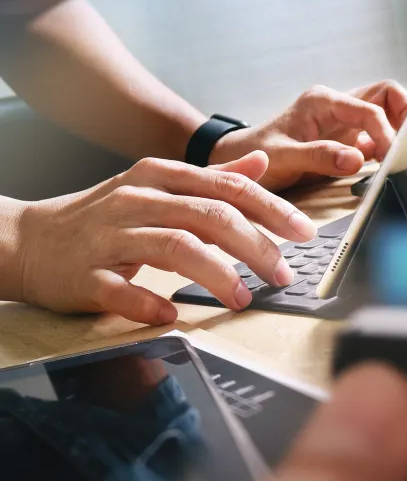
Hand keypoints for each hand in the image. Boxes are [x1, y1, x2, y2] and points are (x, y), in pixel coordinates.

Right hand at [14, 152, 315, 323]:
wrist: (29, 239)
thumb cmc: (101, 216)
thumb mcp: (155, 185)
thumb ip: (209, 178)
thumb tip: (259, 163)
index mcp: (158, 176)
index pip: (225, 187)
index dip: (270, 208)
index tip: (303, 231)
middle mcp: (137, 200)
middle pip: (207, 216)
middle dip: (254, 245)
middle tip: (282, 273)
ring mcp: (109, 237)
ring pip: (173, 247)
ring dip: (216, 275)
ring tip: (242, 298)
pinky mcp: (86, 275)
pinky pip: (122, 290)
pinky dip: (149, 303)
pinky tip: (171, 317)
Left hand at [210, 80, 406, 191]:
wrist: (239, 161)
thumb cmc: (256, 154)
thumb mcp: (284, 157)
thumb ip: (319, 157)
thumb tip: (357, 160)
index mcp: (322, 101)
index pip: (370, 108)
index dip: (387, 132)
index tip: (392, 157)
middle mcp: (337, 106)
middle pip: (387, 96)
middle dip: (404, 117)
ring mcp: (343, 122)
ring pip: (386, 112)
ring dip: (398, 130)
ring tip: (400, 157)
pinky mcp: (346, 139)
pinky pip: (376, 135)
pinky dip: (387, 147)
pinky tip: (385, 167)